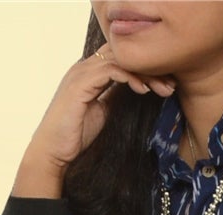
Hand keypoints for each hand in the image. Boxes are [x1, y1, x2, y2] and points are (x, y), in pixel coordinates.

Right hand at [20, 42, 176, 182]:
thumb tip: (136, 89)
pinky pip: (110, 70)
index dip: (144, 68)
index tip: (165, 85)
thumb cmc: (74, 137)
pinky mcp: (80, 84)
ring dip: (144, 73)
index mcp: (89, 73)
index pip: (121, 59)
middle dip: (150, 68)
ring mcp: (81, 73)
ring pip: (119, 60)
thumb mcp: (102, 113)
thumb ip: (115, 97)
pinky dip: (129, 77)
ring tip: (162, 89)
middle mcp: (84, 68)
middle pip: (123, 55)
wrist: (52, 152)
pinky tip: (143, 90)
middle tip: (170, 85)